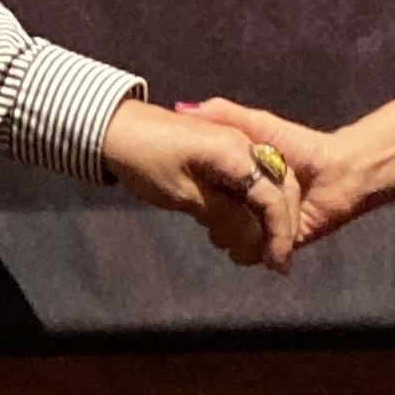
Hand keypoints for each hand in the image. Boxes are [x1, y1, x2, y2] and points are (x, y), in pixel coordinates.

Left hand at [101, 97, 301, 269]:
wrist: (114, 128)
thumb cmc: (145, 160)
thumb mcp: (184, 195)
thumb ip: (225, 216)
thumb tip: (256, 241)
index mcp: (236, 151)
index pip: (274, 197)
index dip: (280, 234)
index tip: (276, 266)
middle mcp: (243, 145)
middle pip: (280, 189)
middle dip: (278, 227)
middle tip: (266, 262)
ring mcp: (234, 147)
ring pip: (267, 186)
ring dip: (264, 219)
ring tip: (245, 251)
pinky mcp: (221, 153)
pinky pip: (248, 182)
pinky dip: (248, 207)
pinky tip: (231, 230)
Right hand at [180, 98, 361, 250]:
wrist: (340, 174)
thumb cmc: (300, 144)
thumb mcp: (256, 123)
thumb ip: (223, 112)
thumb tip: (182, 108)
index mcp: (239, 174)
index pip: (205, 187)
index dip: (196, 189)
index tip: (188, 186)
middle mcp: (248, 200)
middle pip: (217, 215)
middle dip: (213, 218)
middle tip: (209, 212)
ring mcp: (262, 224)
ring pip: (233, 238)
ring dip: (230, 238)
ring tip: (229, 230)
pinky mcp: (276, 244)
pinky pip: (256, 255)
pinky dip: (251, 253)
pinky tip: (250, 243)